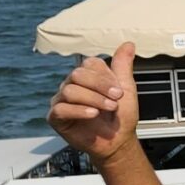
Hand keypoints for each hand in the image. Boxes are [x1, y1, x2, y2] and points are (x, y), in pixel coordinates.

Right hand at [49, 43, 141, 163]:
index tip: (120, 90)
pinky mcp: (55, 117)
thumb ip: (123, 66)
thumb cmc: (120, 116)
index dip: (105, 76)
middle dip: (100, 86)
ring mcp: (61, 100)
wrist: (117, 141)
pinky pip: (61, 108)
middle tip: (116, 99)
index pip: (89, 64)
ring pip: (70, 90)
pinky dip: (79, 110)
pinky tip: (93, 114)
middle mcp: (71, 85)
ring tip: (108, 109)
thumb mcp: (126, 89)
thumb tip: (128, 44)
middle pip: (77, 74)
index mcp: (87, 77)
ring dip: (93, 99)